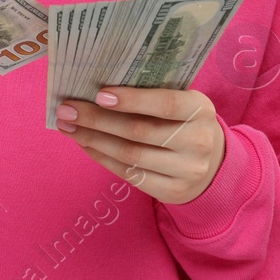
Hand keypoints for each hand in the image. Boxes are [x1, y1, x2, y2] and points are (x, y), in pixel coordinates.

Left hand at [54, 87, 225, 203]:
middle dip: (97, 119)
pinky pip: (129, 174)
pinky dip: (102, 158)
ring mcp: (186, 170)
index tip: (99, 93)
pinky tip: (85, 144)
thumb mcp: (182, 103)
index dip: (132, 100)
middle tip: (67, 109)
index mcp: (200, 110)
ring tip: (69, 127)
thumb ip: (152, 94)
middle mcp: (197, 141)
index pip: (165, 104)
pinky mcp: (172, 191)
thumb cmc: (185, 123)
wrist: (213, 166)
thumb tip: (98, 88)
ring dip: (93, 139)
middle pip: (139, 131)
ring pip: (130, 155)